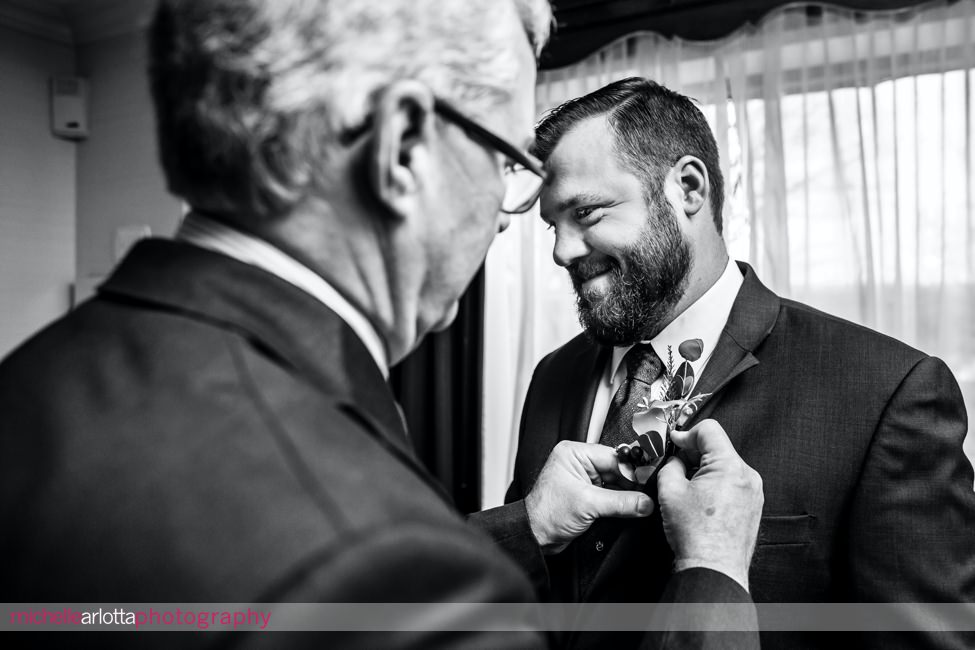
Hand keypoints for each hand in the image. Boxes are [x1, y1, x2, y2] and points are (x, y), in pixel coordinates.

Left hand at [525, 440, 654, 554]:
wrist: (535, 537)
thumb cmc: (546, 514)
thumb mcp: (588, 504)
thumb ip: (621, 502)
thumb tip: (645, 502)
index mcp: (574, 454)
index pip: (613, 457)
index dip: (633, 471)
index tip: (650, 482)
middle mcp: (579, 463)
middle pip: (617, 469)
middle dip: (632, 484)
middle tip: (650, 495)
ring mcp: (584, 479)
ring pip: (616, 483)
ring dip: (629, 494)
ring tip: (644, 503)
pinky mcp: (588, 495)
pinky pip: (611, 494)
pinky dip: (622, 502)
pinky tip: (634, 507)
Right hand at [657, 419, 762, 590]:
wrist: (713, 568)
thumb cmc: (696, 535)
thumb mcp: (670, 490)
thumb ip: (671, 465)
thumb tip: (675, 460)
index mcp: (730, 466)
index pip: (709, 430)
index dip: (686, 433)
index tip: (674, 442)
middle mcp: (748, 476)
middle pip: (718, 448)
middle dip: (694, 454)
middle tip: (675, 466)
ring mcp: (754, 492)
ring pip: (725, 466)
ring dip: (704, 469)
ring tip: (687, 488)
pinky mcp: (753, 506)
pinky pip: (733, 483)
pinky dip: (715, 484)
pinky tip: (700, 500)